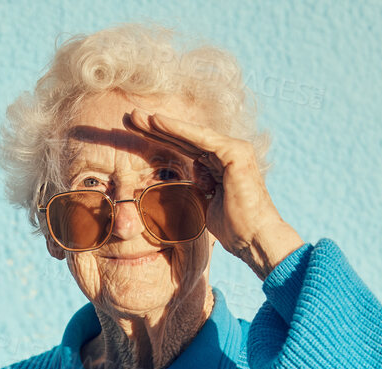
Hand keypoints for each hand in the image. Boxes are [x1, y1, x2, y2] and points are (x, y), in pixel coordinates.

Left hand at [122, 108, 305, 280]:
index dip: (159, 140)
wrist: (253, 239)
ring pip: (190, 135)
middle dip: (155, 129)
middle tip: (129, 117)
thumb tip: (180, 184)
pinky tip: (156, 121)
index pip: (184, 148)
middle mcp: (227, 152)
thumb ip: (194, 190)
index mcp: (219, 164)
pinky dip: (178, 130)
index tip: (133, 133)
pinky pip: (200, 139)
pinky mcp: (235, 153)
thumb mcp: (203, 205)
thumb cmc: (232, 229)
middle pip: (184, 139)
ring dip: (162, 125)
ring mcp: (233, 150)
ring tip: (136, 116)